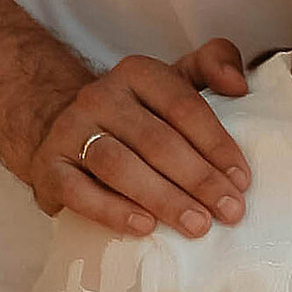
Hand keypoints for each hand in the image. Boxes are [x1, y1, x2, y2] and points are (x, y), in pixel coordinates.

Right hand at [28, 41, 251, 238]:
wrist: (63, 129)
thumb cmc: (137, 114)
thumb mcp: (175, 80)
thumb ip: (214, 64)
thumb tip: (239, 84)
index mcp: (137, 73)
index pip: (182, 105)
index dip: (216, 144)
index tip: (242, 180)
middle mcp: (100, 96)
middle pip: (156, 140)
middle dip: (199, 179)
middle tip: (230, 211)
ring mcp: (70, 131)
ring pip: (119, 166)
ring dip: (163, 198)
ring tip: (198, 225)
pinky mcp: (49, 168)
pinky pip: (79, 192)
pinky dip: (113, 211)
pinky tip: (144, 227)